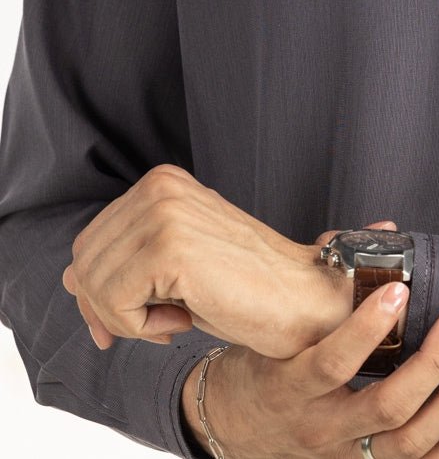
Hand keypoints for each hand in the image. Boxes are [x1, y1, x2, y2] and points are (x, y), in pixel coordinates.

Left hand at [60, 163, 385, 356]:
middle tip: (157, 324)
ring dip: (129, 319)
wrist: (299, 298)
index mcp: (161, 181)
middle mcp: (159, 186)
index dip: (100, 292)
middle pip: (84, 262)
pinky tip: (182, 318)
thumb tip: (70, 277)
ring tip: (177, 316)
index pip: (89, 241)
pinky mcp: (168, 247)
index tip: (134, 320)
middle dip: (107, 308)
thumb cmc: (243, 287)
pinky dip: (140, 327)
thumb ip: (124, 260)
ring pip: (94, 284)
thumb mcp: (172, 265)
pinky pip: (114, 303)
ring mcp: (163, 212)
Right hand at [182, 281, 438, 458]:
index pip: (333, 363)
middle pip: (386, 408)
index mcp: (293, 387)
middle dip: (431, 364)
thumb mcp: (278, 327)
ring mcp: (345, 455)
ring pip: (408, 444)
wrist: (237, 427)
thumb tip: (383, 230)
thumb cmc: (262, 366)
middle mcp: (321, 428)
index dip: (368, 328)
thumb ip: (327, 277)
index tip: (399, 290)